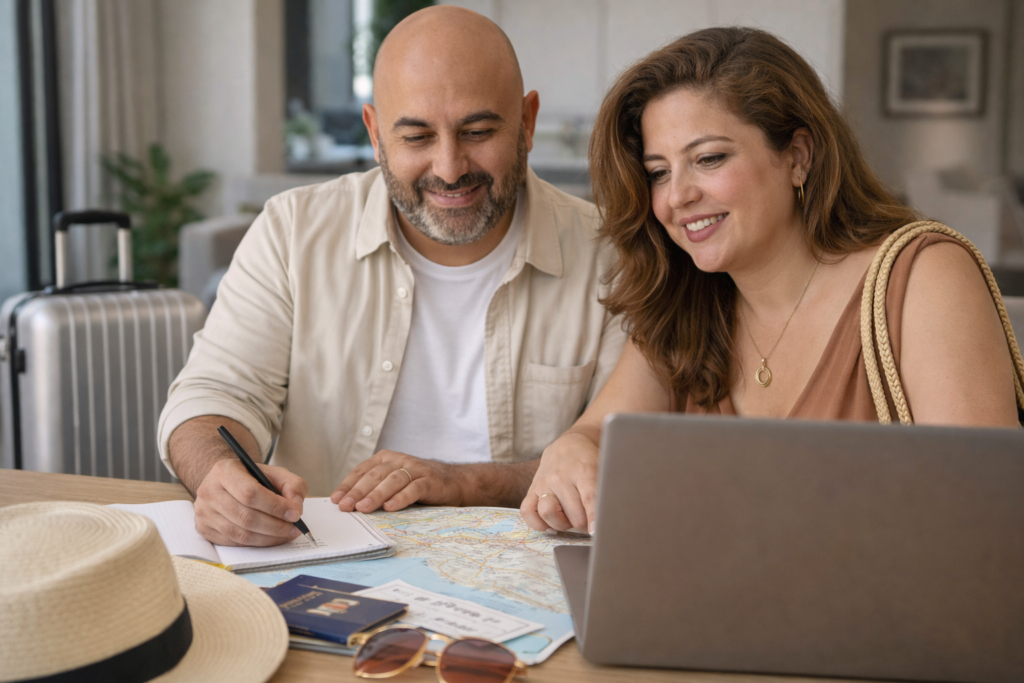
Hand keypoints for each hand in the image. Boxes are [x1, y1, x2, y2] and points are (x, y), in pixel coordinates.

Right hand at [193, 458, 308, 545]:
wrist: (226, 483)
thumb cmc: (252, 478)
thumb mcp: (274, 473)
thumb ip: (292, 485)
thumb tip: (296, 507)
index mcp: (224, 471)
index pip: (250, 493)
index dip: (275, 506)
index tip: (295, 514)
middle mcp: (209, 491)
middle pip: (245, 517)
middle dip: (275, 526)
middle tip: (294, 528)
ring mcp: (204, 512)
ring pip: (240, 534)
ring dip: (268, 538)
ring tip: (287, 534)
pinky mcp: (204, 529)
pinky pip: (234, 542)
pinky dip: (257, 543)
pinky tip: (271, 538)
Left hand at [330, 450, 463, 512]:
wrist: (453, 481)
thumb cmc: (417, 485)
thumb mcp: (393, 483)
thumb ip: (375, 488)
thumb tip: (347, 504)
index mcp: (386, 459)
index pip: (362, 470)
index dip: (348, 485)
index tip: (335, 500)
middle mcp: (399, 460)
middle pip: (375, 475)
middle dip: (358, 491)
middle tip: (345, 506)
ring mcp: (415, 469)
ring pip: (392, 480)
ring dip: (376, 494)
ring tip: (363, 508)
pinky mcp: (430, 480)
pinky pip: (414, 488)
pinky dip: (401, 497)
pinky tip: (391, 507)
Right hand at [520, 433, 598, 533]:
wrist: (569, 446)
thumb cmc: (590, 461)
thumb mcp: (602, 469)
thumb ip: (606, 491)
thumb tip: (612, 517)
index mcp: (583, 470)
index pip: (589, 497)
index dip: (594, 517)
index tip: (596, 532)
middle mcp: (561, 477)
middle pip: (573, 514)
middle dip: (584, 525)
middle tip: (589, 521)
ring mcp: (544, 483)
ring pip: (548, 513)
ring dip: (562, 525)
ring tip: (570, 519)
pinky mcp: (532, 488)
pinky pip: (527, 512)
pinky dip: (537, 523)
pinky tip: (550, 524)